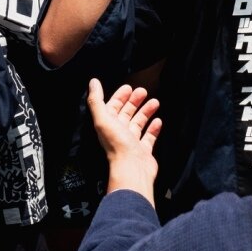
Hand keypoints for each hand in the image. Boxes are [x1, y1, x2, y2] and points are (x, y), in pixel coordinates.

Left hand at [88, 79, 160, 197]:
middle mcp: (119, 133)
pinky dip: (153, 128)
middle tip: (143, 91)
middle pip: (126, 114)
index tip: (129, 87)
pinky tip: (158, 120)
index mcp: (108, 125)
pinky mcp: (144, 151)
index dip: (119, 97)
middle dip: (134, 101)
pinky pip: (149, 137)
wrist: (132, 168)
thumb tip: (93, 81)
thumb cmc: (117, 144)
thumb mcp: (103, 119)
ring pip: (138, 123)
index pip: (112, 107)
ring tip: (155, 102)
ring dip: (146, 112)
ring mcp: (132, 143)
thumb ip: (96, 100)